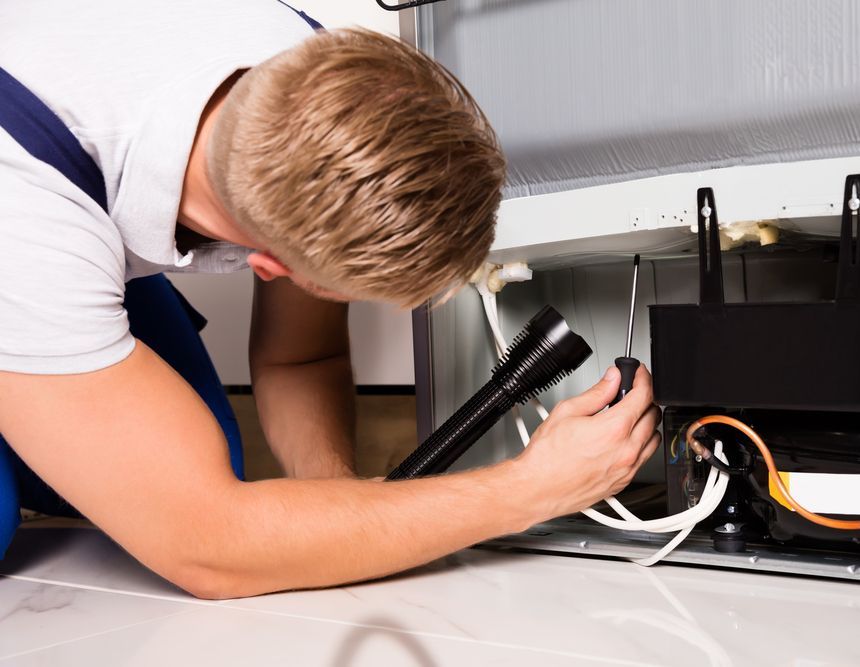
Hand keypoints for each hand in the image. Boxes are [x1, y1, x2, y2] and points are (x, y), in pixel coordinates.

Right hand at [516, 365, 661, 520]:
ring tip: (628, 416)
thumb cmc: (547, 456)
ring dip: (647, 422)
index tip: (639, 374)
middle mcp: (626, 450)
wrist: (538, 488)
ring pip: (654, 438)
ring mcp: (627, 469)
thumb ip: (596, 393)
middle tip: (629, 393)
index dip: (643, 378)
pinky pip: (644, 458)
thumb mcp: (567, 411)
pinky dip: (641, 444)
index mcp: (614, 429)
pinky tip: (624, 439)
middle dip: (644, 398)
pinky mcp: (624, 482)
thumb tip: (612, 379)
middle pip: (653, 415)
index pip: (644, 395)